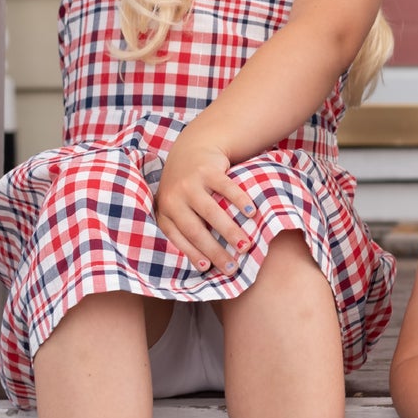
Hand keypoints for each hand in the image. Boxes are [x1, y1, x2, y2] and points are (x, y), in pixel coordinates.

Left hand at [155, 132, 255, 273]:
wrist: (191, 149)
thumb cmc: (187, 188)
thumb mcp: (177, 206)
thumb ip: (184, 227)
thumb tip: (203, 266)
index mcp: (165, 211)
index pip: (178, 238)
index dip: (192, 254)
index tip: (207, 269)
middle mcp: (174, 198)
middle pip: (195, 230)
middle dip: (215, 251)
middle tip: (232, 267)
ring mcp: (190, 183)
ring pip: (211, 212)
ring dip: (230, 230)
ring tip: (245, 245)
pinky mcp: (207, 170)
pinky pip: (226, 188)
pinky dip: (240, 201)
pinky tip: (252, 213)